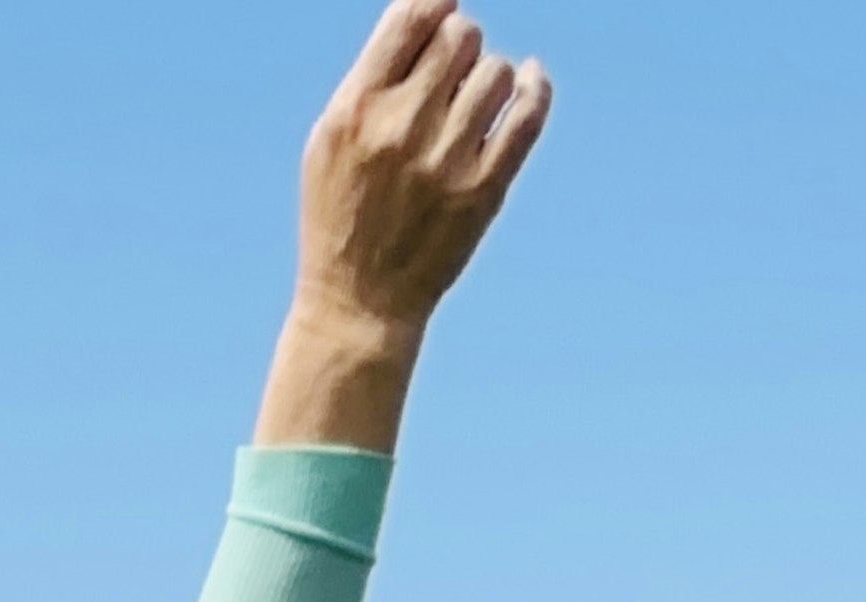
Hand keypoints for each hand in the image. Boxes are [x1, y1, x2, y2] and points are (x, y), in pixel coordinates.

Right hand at [256, 0, 552, 452]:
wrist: (358, 307)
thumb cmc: (340, 217)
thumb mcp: (330, 145)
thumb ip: (372, 78)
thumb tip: (436, 9)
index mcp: (356, 111)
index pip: (414, 14)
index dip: (435, 8)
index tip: (439, 22)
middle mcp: (401, 128)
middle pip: (461, 34)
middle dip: (460, 47)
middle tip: (448, 81)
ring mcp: (446, 159)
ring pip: (497, 70)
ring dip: (488, 79)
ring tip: (469, 109)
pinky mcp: (483, 189)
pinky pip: (529, 110)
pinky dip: (535, 87)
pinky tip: (529, 80)